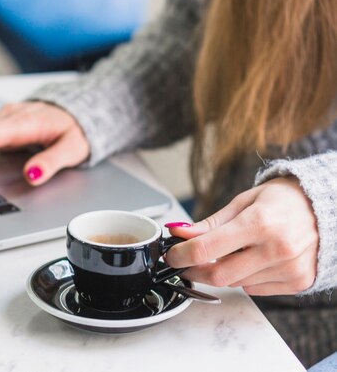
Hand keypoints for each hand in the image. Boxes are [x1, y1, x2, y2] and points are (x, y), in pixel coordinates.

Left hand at [165, 177, 318, 295]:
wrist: (325, 208)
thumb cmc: (283, 201)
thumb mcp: (243, 202)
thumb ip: (210, 223)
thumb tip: (178, 233)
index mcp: (259, 223)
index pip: (206, 249)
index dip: (181, 255)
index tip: (170, 256)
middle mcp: (276, 249)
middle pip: (218, 275)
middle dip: (195, 271)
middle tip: (186, 263)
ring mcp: (289, 268)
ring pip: (236, 283)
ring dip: (223, 272)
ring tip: (232, 251)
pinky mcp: (297, 282)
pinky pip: (255, 289)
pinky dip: (245, 278)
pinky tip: (254, 259)